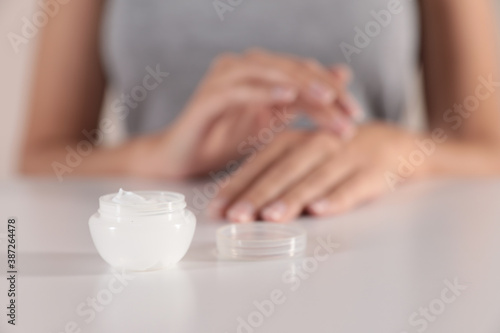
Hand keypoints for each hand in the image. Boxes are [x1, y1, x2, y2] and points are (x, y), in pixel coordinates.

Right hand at [163, 49, 361, 176]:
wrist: (183, 159)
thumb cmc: (225, 141)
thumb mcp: (272, 122)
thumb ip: (303, 99)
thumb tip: (341, 75)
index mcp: (259, 74)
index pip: (302, 74)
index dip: (331, 89)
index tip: (356, 112)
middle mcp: (243, 69)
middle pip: (290, 69)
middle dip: (323, 89)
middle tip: (350, 110)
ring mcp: (224, 78)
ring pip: (269, 73)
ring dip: (299, 84)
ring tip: (327, 99)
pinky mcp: (209, 95)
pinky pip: (241, 89)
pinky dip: (264, 90)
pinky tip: (287, 97)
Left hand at [210, 123, 422, 221]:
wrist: (390, 143)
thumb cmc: (333, 153)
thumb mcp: (301, 155)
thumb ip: (272, 174)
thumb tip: (236, 202)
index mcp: (293, 139)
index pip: (259, 163)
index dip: (237, 186)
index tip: (216, 209)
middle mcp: (315, 145)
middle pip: (283, 171)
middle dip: (257, 195)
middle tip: (235, 217)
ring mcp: (344, 157)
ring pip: (314, 179)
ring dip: (292, 198)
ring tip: (270, 217)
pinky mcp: (371, 171)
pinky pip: (352, 186)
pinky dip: (336, 198)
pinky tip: (320, 210)